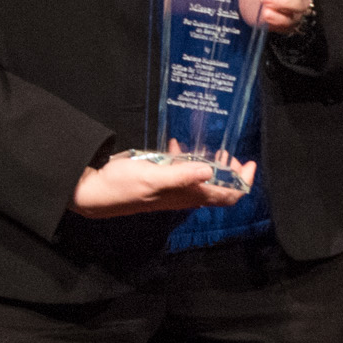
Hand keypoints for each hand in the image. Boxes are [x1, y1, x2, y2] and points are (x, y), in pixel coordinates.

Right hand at [73, 150, 235, 217]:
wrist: (93, 193)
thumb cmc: (121, 186)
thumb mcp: (152, 177)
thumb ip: (181, 174)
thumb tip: (210, 171)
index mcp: (186, 196)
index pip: (226, 197)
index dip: (243, 183)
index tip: (249, 164)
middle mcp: (183, 195)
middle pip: (218, 188)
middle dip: (230, 172)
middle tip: (231, 154)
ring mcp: (171, 189)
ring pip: (201, 179)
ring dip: (211, 164)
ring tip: (214, 148)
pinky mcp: (158, 181)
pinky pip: (179, 171)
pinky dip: (185, 158)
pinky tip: (177, 146)